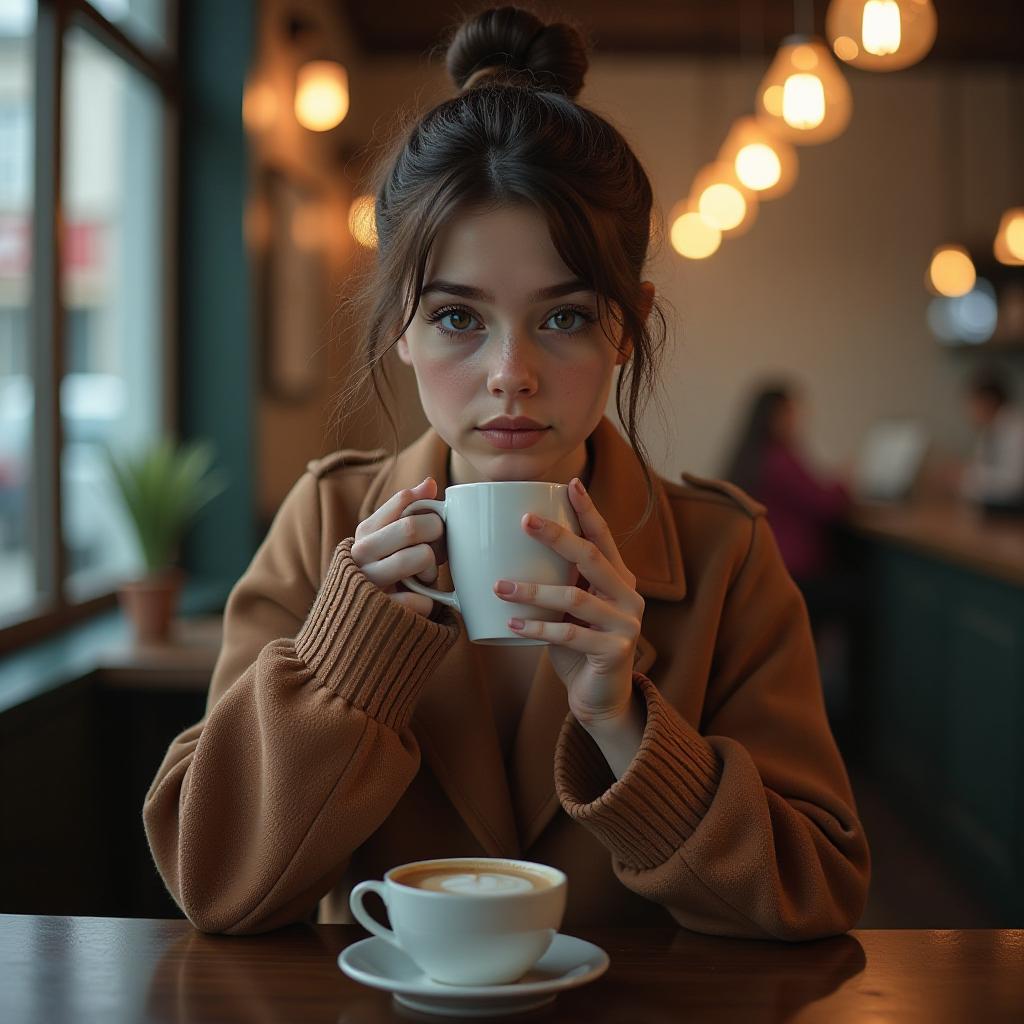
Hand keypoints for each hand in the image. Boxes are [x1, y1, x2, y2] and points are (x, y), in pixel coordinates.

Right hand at [350, 477, 447, 617]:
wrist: (362, 624)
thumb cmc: (389, 572)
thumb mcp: (393, 540)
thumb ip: (409, 511)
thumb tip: (430, 483)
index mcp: (366, 530)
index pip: (403, 501)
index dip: (429, 510)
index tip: (434, 522)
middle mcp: (361, 552)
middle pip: (412, 526)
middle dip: (436, 535)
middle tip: (436, 550)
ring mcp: (369, 581)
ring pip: (421, 557)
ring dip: (432, 570)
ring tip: (424, 578)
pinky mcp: (382, 611)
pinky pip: (422, 598)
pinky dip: (430, 602)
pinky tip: (420, 602)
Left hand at [492, 477, 643, 724]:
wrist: (600, 698)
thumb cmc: (579, 646)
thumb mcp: (571, 609)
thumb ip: (560, 581)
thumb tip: (510, 548)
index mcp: (619, 579)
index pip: (603, 537)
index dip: (587, 510)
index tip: (569, 483)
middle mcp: (629, 595)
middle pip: (591, 557)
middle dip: (557, 535)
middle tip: (523, 520)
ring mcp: (626, 623)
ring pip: (575, 596)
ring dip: (533, 590)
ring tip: (499, 586)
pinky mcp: (615, 650)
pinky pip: (570, 634)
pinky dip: (537, 628)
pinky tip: (511, 623)